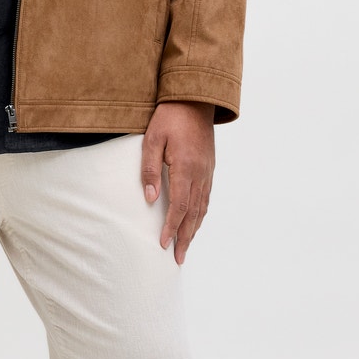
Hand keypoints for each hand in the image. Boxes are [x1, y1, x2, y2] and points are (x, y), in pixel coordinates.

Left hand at [141, 102, 214, 262]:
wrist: (195, 100)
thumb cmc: (170, 117)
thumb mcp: (153, 139)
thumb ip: (149, 169)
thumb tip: (150, 198)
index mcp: (186, 167)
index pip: (180, 205)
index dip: (172, 227)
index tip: (164, 244)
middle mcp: (200, 173)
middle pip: (194, 213)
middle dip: (185, 237)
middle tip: (178, 258)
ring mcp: (207, 171)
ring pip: (203, 207)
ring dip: (194, 229)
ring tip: (186, 247)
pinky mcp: (209, 168)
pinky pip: (206, 197)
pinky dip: (201, 214)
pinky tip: (195, 222)